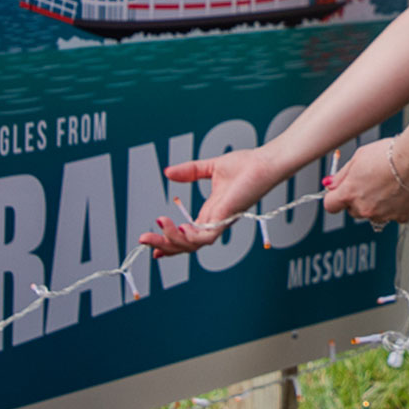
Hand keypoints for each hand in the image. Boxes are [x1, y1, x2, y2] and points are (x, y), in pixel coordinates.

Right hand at [140, 144, 288, 255]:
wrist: (265, 163)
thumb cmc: (246, 166)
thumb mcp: (210, 168)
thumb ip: (189, 171)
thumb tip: (167, 172)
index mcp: (211, 213)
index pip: (186, 235)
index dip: (168, 241)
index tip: (150, 244)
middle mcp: (215, 222)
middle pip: (186, 245)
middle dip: (163, 245)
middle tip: (143, 240)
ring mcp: (221, 223)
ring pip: (193, 245)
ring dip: (172, 240)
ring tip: (158, 225)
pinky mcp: (226, 219)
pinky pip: (206, 237)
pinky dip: (189, 236)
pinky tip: (176, 226)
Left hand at [323, 135, 408, 225]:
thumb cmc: (389, 154)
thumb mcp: (358, 157)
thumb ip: (341, 175)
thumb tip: (330, 184)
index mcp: (349, 194)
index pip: (330, 205)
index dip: (334, 197)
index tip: (341, 190)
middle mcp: (363, 208)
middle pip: (352, 210)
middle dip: (357, 199)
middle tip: (370, 182)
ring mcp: (382, 215)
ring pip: (373, 213)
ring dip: (376, 203)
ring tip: (389, 184)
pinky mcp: (400, 217)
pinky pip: (393, 214)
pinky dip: (395, 206)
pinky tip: (401, 191)